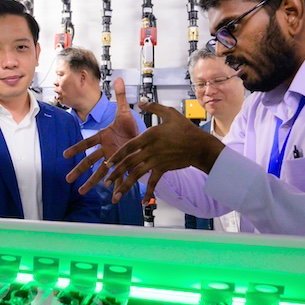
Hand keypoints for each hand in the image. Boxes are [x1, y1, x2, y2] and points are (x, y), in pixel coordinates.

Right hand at [64, 77, 139, 193]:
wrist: (145, 139)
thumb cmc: (132, 126)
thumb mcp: (126, 111)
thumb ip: (121, 96)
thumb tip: (117, 78)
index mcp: (104, 137)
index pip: (87, 142)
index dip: (76, 148)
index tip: (65, 155)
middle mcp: (106, 150)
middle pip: (90, 161)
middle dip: (79, 170)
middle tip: (67, 179)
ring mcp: (113, 160)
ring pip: (100, 173)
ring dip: (91, 182)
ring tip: (81, 192)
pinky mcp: (122, 166)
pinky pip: (118, 178)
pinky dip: (115, 187)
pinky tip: (111, 197)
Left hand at [102, 101, 224, 204]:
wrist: (200, 145)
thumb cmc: (185, 128)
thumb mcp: (170, 113)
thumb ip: (153, 107)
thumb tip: (140, 102)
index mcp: (150, 135)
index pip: (129, 146)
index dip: (117, 155)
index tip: (107, 163)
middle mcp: (151, 150)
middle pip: (129, 162)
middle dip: (116, 173)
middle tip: (105, 182)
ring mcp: (157, 161)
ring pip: (138, 174)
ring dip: (126, 185)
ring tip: (116, 194)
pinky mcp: (164, 169)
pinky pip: (154, 182)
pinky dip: (148, 193)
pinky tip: (142, 202)